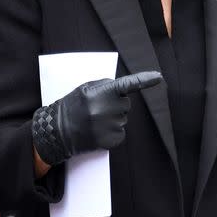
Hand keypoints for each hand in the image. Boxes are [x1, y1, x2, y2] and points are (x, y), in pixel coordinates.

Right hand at [32, 71, 163, 165]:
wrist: (58, 132)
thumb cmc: (72, 107)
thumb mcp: (84, 89)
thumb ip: (104, 86)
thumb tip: (122, 88)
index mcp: (102, 94)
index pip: (127, 84)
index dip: (144, 80)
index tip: (159, 77)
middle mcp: (108, 109)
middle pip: (126, 104)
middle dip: (116, 105)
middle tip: (97, 110)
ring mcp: (111, 126)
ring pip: (123, 119)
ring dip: (113, 119)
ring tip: (94, 122)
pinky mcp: (112, 140)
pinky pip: (120, 133)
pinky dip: (112, 133)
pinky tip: (98, 132)